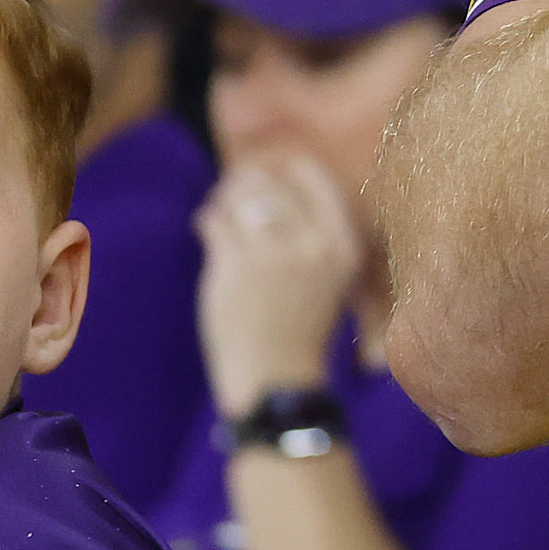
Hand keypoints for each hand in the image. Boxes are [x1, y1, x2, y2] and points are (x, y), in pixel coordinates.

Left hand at [195, 155, 363, 414]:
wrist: (277, 382)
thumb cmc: (301, 331)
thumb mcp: (330, 278)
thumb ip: (314, 233)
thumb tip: (277, 182)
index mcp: (342, 245)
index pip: (313, 176)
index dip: (286, 167)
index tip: (270, 171)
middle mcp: (312, 243)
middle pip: (273, 180)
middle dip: (248, 180)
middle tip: (234, 190)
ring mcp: (273, 254)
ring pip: (242, 194)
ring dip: (225, 196)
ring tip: (219, 208)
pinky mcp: (235, 267)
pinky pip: (216, 220)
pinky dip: (208, 218)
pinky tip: (206, 226)